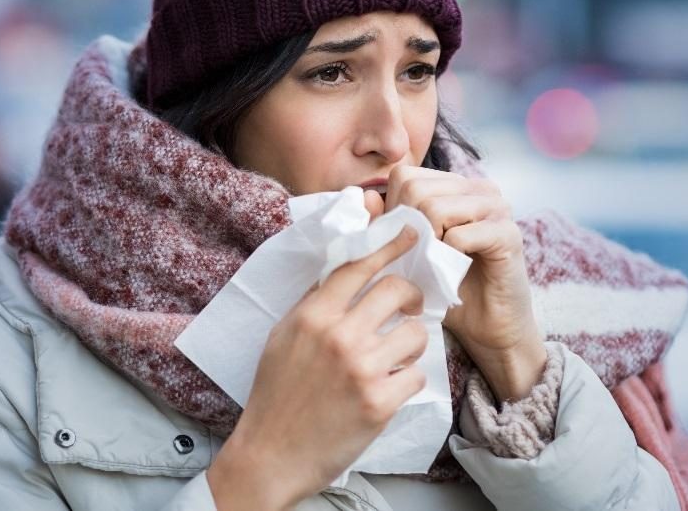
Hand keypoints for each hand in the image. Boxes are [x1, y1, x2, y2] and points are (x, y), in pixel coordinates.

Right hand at [207, 225, 428, 509]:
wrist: (271, 453)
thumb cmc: (276, 393)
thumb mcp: (283, 336)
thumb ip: (314, 302)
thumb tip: (345, 270)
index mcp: (313, 315)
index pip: (359, 266)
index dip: (389, 245)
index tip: (410, 233)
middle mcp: (339, 336)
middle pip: (396, 291)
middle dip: (411, 297)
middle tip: (409, 308)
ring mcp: (362, 369)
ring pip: (415, 334)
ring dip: (412, 343)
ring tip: (397, 356)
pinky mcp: (380, 403)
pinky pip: (416, 376)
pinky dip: (408, 381)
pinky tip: (390, 388)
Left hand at [373, 165, 546, 401]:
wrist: (488, 327)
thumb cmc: (445, 286)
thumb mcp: (407, 252)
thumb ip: (386, 224)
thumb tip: (366, 197)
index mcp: (455, 185)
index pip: (405, 176)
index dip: (394, 210)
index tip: (403, 242)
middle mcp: (479, 187)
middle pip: (416, 189)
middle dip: (407, 229)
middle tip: (419, 258)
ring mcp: (497, 207)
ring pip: (434, 209)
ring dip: (425, 245)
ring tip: (434, 265)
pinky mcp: (508, 233)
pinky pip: (459, 236)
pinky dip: (446, 259)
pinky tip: (453, 271)